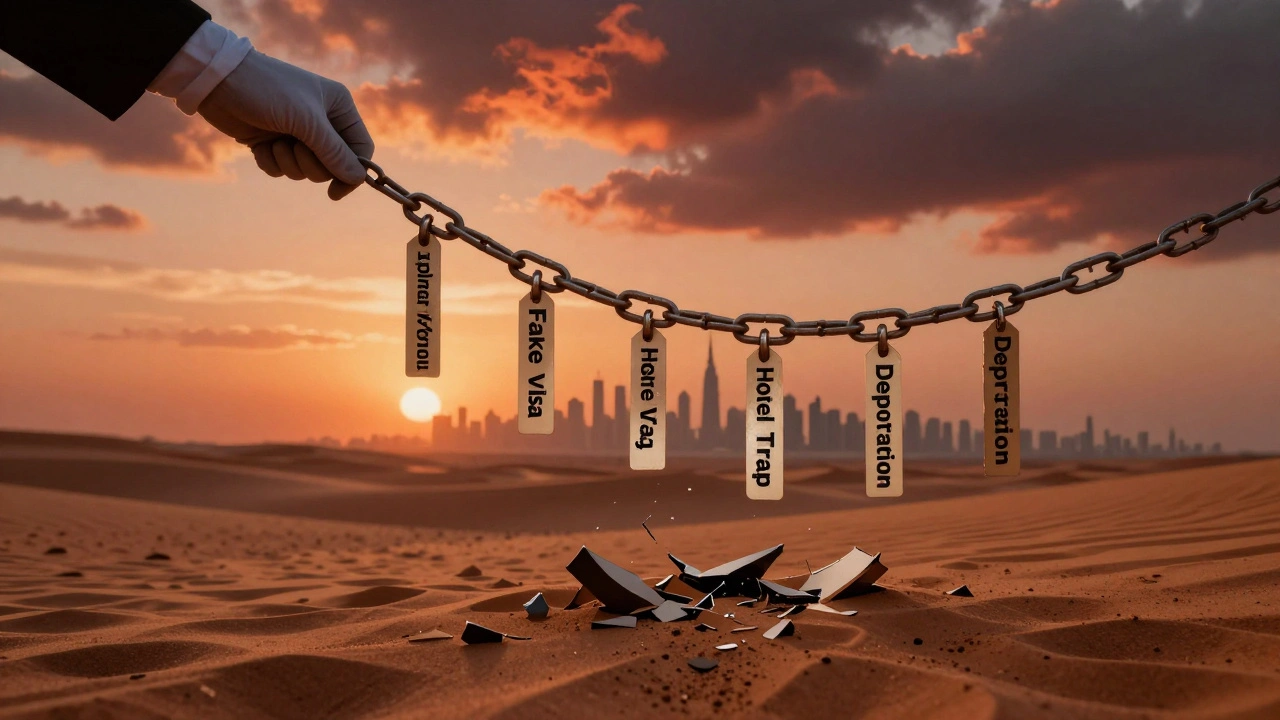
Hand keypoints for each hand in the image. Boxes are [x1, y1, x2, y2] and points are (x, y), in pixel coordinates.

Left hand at [197, 50, 372, 199]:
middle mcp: (322, 121)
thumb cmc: (267, 90)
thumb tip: (358, 178)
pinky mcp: (274, 143)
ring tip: (274, 142)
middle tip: (295, 149)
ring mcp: (297, 133)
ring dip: (288, 163)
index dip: (353, 172)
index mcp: (339, 107)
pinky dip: (271, 162)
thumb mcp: (306, 121)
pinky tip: (259, 144)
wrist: (217, 80)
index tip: (336, 191)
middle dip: (311, 164)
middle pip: (334, 165)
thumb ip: (334, 152)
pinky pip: (282, 170)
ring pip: (306, 171)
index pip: (361, 149)